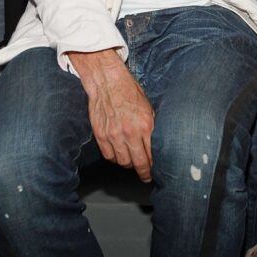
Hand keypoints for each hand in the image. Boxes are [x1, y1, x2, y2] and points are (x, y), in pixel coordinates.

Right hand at [69, 49, 154, 180]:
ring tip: (132, 162)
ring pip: (123, 162)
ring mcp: (113, 135)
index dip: (154, 166)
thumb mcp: (148, 106)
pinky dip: (114, 158)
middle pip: (138, 163)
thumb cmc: (128, 90)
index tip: (155, 170)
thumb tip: (156, 143)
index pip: (152, 155)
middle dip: (144, 172)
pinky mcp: (101, 135)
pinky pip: (109, 156)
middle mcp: (129, 132)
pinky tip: (119, 154)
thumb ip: (151, 126)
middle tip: (145, 175)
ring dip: (129, 164)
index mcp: (145, 125)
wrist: (107, 81)